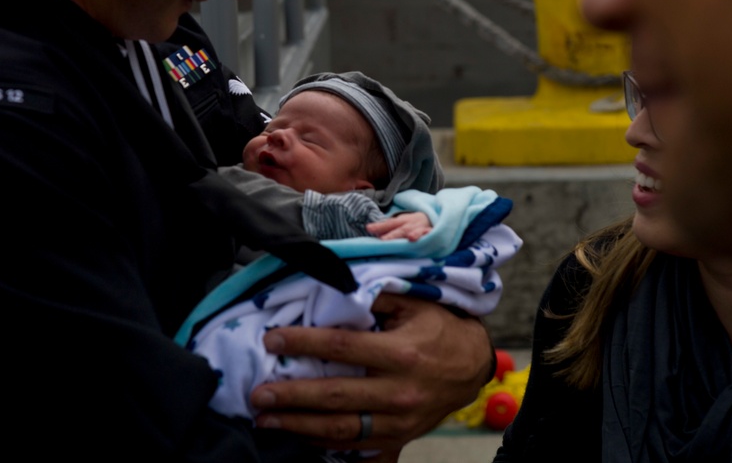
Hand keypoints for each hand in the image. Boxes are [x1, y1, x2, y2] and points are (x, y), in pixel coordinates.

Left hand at [249, 293, 492, 451]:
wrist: (473, 365)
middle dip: (291, 397)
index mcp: (400, 353)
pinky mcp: (398, 438)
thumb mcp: (414, 302)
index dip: (303, 343)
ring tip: (265, 420)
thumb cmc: (439, 327)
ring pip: (341, 430)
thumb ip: (375, 295)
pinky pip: (356, 447)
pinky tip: (296, 438)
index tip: (271, 341)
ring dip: (298, 427)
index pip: (341, 347)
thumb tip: (332, 285)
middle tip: (257, 394)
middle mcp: (398, 391)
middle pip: (335, 396)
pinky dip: (323, 445)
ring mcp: (399, 421)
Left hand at [367, 212, 431, 241]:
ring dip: (415, 234)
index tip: (369, 228)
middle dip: (394, 235)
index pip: (390, 223)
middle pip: (402, 229)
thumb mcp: (400, 223)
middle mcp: (411, 224)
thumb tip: (372, 231)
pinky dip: (430, 237)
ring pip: (418, 231)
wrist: (433, 219)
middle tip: (384, 240)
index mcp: (402, 221)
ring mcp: (422, 229)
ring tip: (411, 238)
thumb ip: (387, 228)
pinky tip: (428, 241)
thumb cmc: (412, 224)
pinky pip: (432, 235)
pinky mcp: (433, 234)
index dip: (380, 226)